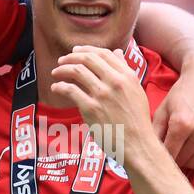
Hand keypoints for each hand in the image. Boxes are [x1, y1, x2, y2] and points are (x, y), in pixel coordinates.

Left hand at [49, 46, 154, 168]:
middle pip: (88, 59)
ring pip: (77, 71)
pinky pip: (70, 90)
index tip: (76, 51)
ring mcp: (102, 94)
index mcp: (126, 75)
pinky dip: (60, 86)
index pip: (103, 54)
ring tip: (56, 72)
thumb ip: (126, 70)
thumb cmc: (137, 120)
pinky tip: (56, 88)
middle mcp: (114, 81)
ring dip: (62, 69)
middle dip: (71, 56)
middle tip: (62, 60)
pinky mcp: (90, 108)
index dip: (86, 50)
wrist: (137, 143)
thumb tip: (117, 52)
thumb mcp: (137, 90)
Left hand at [152, 54, 193, 169]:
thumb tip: (147, 151)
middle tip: (172, 150)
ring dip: (188, 159)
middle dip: (174, 158)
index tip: (160, 154)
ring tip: (184, 148)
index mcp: (181, 124)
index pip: (168, 155)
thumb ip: (155, 131)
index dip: (162, 157)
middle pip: (182, 161)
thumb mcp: (163, 108)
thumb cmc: (182, 92)